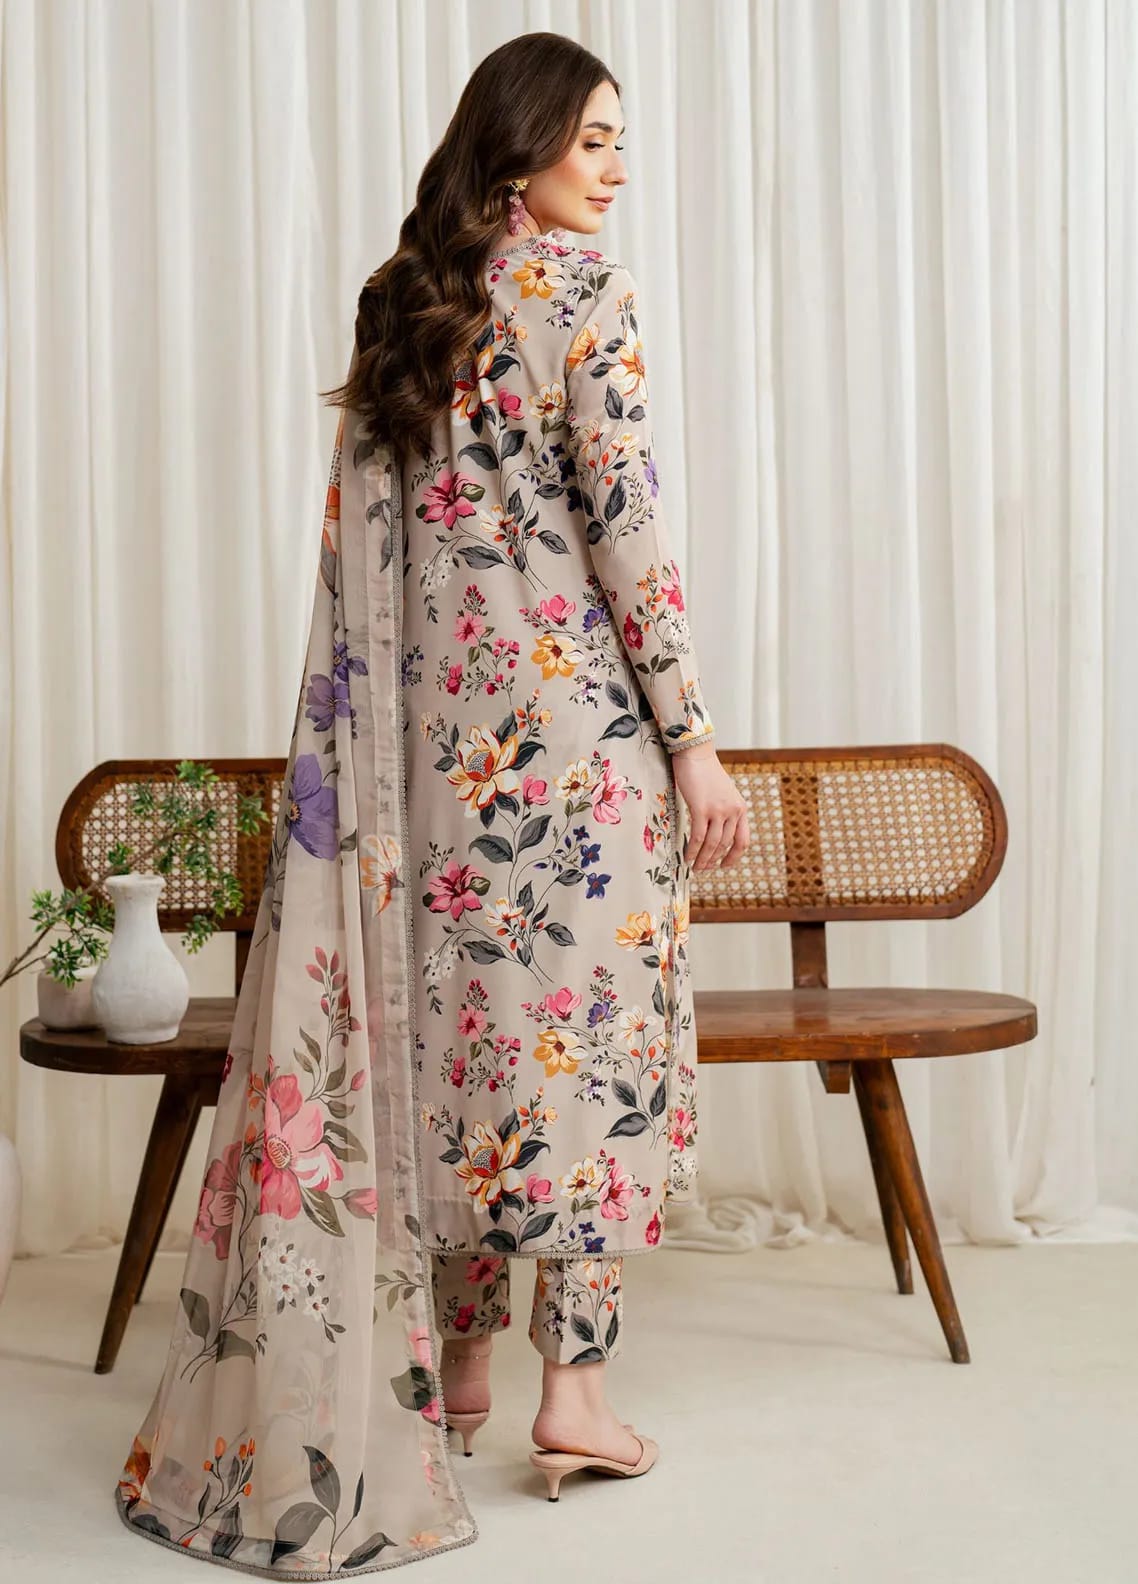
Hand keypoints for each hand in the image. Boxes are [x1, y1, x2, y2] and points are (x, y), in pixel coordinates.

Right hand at [670, 743, 749, 869]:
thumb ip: (724, 811)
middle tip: (702, 869)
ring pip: (712, 844)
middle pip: (725, 845)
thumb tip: (716, 831)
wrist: (696, 753)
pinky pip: (698, 837)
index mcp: (740, 808)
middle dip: (713, 860)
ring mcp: (718, 810)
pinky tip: (687, 856)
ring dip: (703, 859)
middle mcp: (733, 811)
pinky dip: (693, 850)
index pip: (743, 840)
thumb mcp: (723, 793)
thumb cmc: (706, 772)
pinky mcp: (701, 808)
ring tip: (694, 867)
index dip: (734, 857)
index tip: (724, 866)